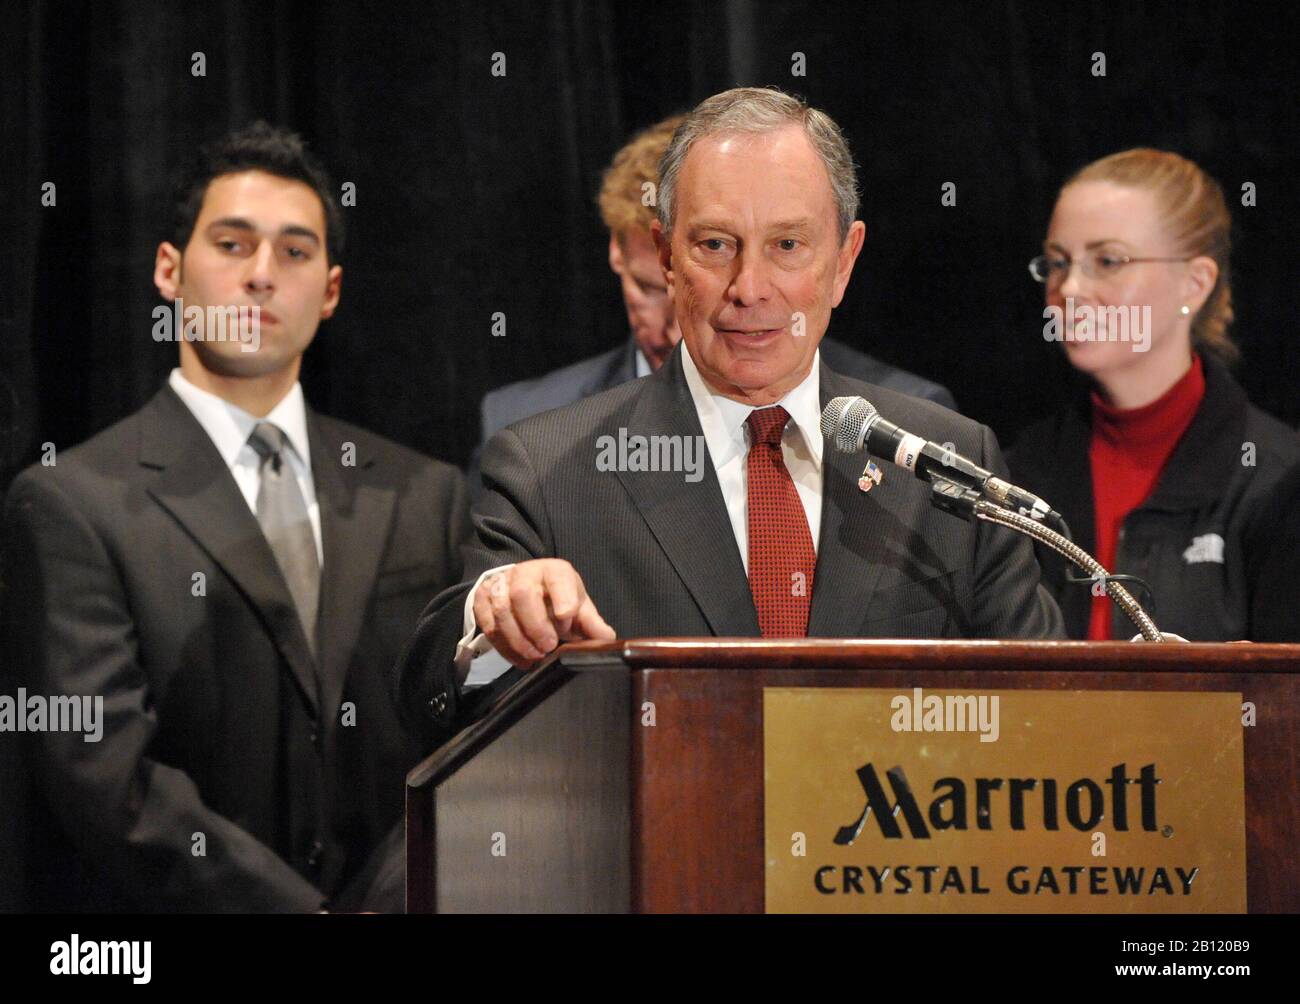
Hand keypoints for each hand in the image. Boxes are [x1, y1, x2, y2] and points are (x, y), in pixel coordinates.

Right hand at [474, 559, 615, 668]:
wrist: (525, 589)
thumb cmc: (557, 599)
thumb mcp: (578, 607)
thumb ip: (591, 623)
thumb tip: (607, 639)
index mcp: (554, 571)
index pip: (557, 577)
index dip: (562, 598)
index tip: (566, 619)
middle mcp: (525, 572)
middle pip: (522, 594)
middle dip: (535, 625)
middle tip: (547, 648)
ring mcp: (500, 583)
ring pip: (501, 609)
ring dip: (518, 638)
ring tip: (534, 656)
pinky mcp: (483, 598)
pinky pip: (487, 622)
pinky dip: (503, 645)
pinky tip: (520, 658)